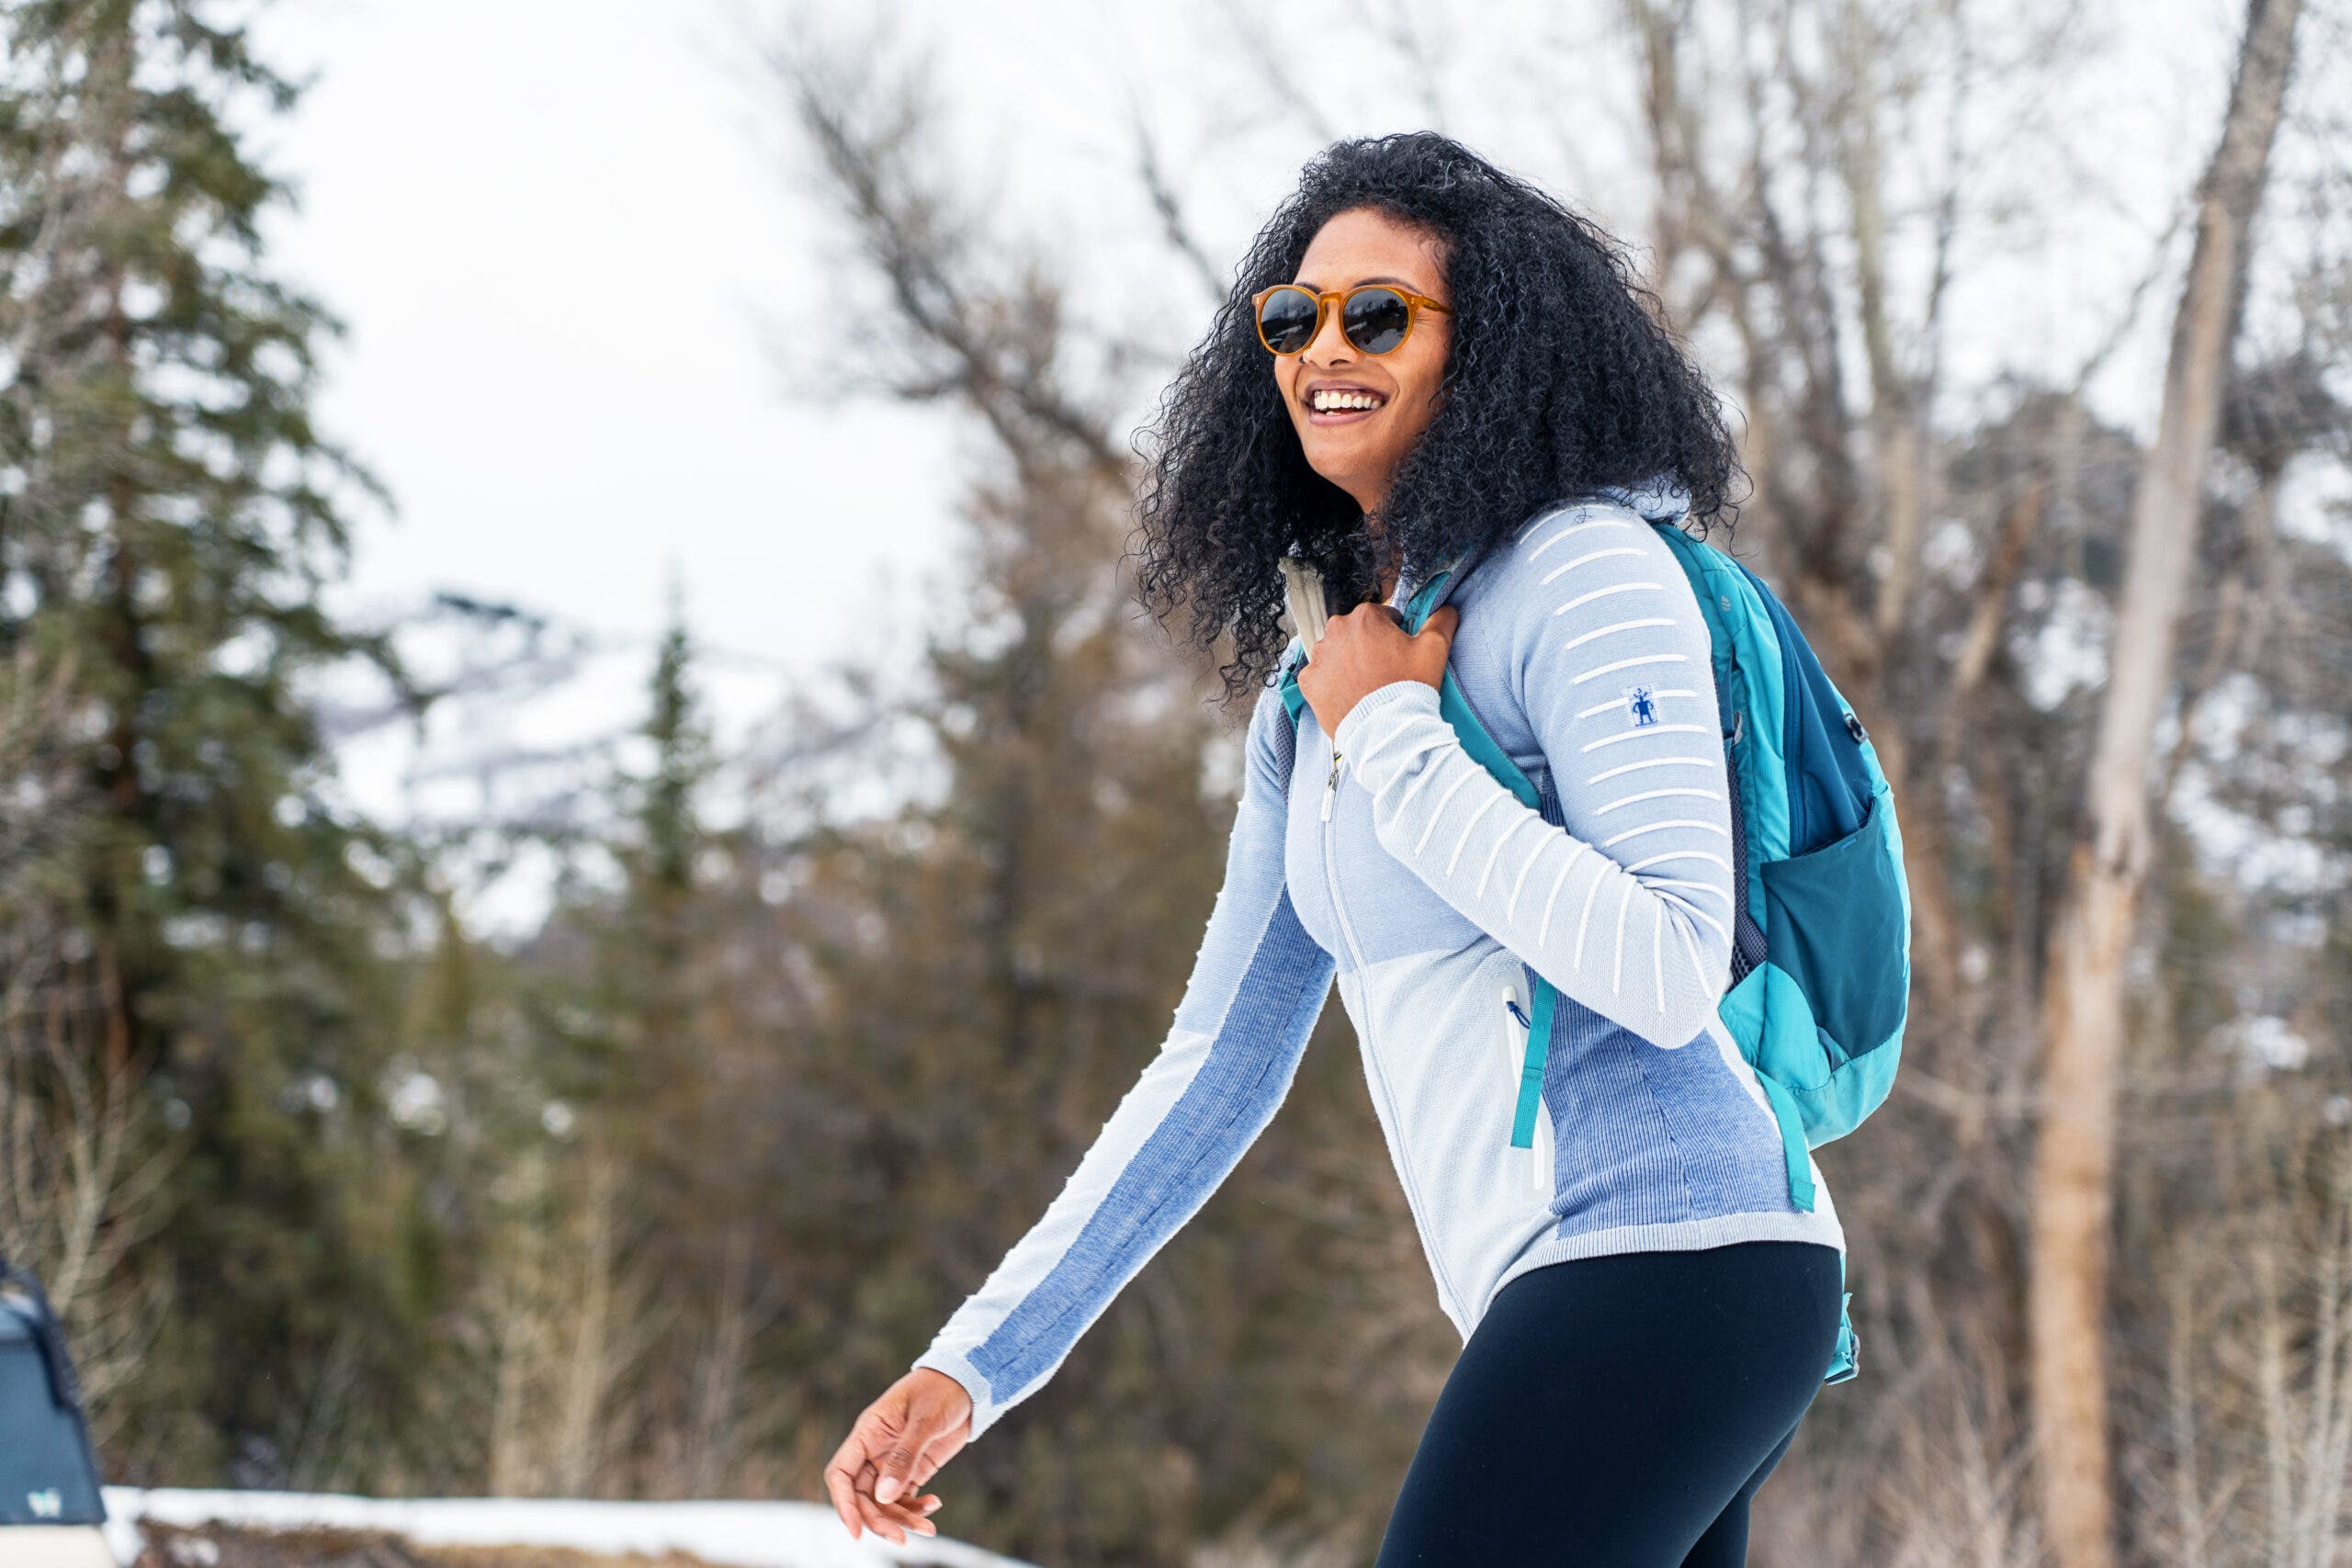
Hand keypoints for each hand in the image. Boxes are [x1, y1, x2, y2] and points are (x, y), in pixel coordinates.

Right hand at [824, 1367, 971, 1544]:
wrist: (968, 1382)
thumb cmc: (941, 1390)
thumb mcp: (924, 1419)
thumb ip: (905, 1456)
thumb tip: (884, 1496)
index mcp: (867, 1433)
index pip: (841, 1474)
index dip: (843, 1504)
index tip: (856, 1531)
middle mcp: (875, 1451)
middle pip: (863, 1496)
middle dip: (879, 1520)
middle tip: (902, 1539)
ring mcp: (893, 1462)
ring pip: (885, 1502)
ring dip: (902, 1519)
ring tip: (928, 1529)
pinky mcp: (913, 1469)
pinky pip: (905, 1498)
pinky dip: (916, 1508)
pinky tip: (933, 1506)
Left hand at [1296, 600, 1459, 735]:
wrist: (1385, 730)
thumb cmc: (1409, 687)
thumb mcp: (1434, 648)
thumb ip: (1441, 621)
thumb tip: (1446, 609)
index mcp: (1365, 617)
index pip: (1382, 617)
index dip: (1394, 635)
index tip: (1398, 655)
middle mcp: (1336, 630)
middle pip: (1356, 633)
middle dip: (1368, 647)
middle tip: (1383, 672)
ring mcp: (1319, 656)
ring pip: (1336, 653)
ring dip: (1348, 663)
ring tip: (1366, 686)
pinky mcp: (1308, 681)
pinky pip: (1320, 675)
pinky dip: (1331, 683)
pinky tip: (1348, 695)